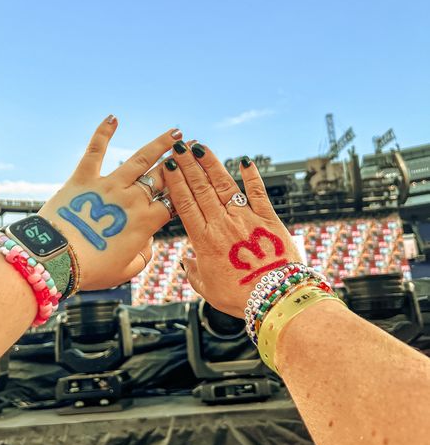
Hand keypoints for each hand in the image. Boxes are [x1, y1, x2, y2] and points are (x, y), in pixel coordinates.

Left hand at [39, 115, 181, 289]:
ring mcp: (108, 185)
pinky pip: (95, 151)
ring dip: (160, 144)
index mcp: (146, 222)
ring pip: (140, 159)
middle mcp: (132, 199)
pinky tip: (113, 118)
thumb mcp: (126, 271)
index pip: (174, 202)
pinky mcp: (83, 178)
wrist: (56, 259)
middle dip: (180, 163)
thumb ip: (143, 256)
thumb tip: (146, 242)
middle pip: (163, 177)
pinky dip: (103, 133)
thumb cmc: (91, 270)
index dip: (186, 191)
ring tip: (175, 133)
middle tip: (192, 150)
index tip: (196, 181)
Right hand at [163, 143, 300, 316]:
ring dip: (211, 164)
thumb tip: (186, 262)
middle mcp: (222, 224)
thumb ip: (194, 273)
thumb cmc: (240, 298)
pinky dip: (252, 175)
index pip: (185, 204)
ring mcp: (246, 218)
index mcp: (204, 241)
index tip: (168, 165)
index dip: (176, 182)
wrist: (275, 298)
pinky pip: (258, 192)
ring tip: (201, 147)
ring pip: (224, 184)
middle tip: (179, 146)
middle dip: (188, 164)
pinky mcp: (268, 219)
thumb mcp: (208, 289)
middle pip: (200, 188)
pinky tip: (246, 161)